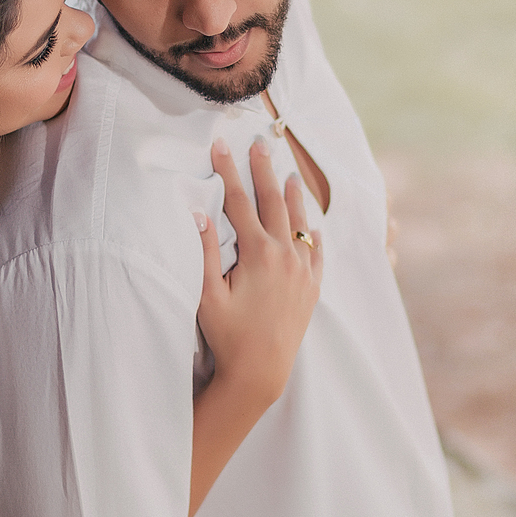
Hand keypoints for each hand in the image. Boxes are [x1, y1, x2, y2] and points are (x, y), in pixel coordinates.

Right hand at [195, 138, 322, 415]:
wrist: (261, 372)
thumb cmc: (228, 335)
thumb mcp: (207, 295)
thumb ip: (204, 252)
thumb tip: (198, 213)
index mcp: (258, 254)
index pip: (240, 202)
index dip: (229, 171)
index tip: (221, 145)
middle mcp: (285, 256)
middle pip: (273, 202)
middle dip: (264, 171)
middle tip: (260, 144)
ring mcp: (303, 271)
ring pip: (299, 222)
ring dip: (292, 195)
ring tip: (289, 173)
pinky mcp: (312, 288)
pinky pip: (317, 252)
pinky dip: (313, 233)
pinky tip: (311, 223)